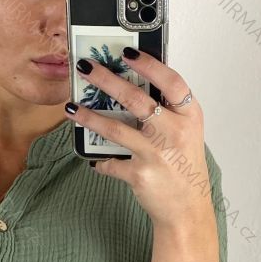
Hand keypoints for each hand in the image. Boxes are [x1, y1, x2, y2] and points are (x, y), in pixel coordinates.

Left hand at [67, 48, 212, 233]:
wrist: (187, 209)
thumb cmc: (184, 167)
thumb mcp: (185, 133)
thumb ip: (166, 111)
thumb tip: (131, 84)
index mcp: (189, 116)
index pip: (171, 81)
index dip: (148, 64)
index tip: (126, 52)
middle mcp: (173, 132)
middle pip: (136, 99)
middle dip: (106, 80)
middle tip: (85, 68)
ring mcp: (156, 154)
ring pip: (115, 128)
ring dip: (89, 116)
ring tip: (71, 107)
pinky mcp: (139, 174)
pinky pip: (110, 163)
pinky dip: (100, 161)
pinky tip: (91, 158)